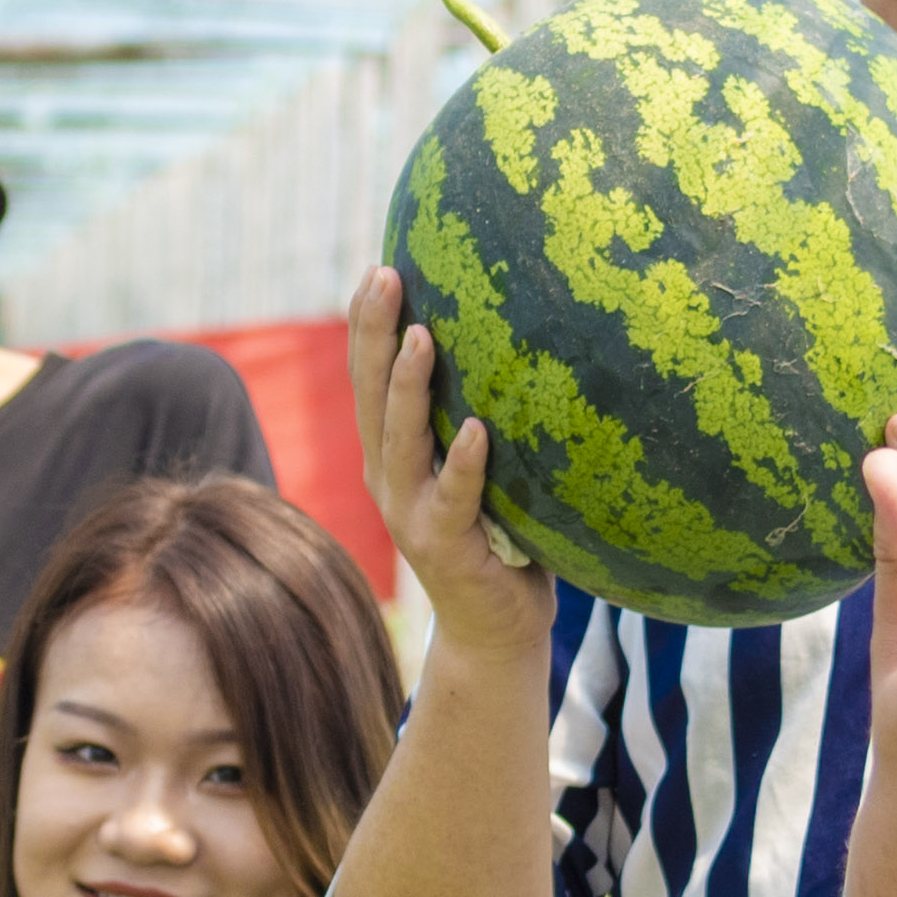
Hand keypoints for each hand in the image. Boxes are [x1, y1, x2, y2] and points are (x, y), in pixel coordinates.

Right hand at [353, 270, 551, 676]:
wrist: (494, 630)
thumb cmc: (500, 538)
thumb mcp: (481, 471)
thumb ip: (479, 418)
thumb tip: (530, 340)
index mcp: (393, 455)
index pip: (370, 378)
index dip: (366, 324)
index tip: (378, 265)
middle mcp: (390, 479)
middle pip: (371, 395)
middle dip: (372, 333)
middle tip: (383, 274)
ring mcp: (410, 515)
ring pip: (401, 441)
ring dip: (407, 388)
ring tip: (419, 336)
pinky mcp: (442, 548)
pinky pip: (453, 500)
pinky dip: (463, 464)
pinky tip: (475, 428)